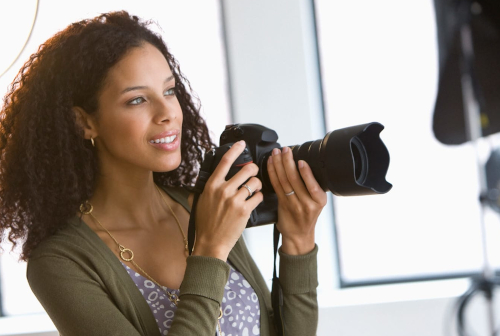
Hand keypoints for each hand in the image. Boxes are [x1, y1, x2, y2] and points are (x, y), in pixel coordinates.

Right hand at [193, 140, 263, 260]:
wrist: (210, 243)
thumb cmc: (205, 223)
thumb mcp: (198, 202)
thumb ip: (201, 189)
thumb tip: (200, 180)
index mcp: (211, 185)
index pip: (225, 161)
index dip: (235, 150)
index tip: (241, 143)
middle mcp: (223, 190)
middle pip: (246, 170)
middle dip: (253, 169)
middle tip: (253, 173)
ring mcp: (234, 200)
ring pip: (255, 183)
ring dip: (257, 184)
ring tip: (254, 189)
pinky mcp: (244, 210)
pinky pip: (259, 196)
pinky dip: (259, 197)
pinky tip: (255, 200)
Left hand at [267, 147, 326, 254]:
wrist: (299, 234)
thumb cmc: (307, 216)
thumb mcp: (317, 202)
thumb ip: (313, 186)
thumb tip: (303, 163)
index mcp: (319, 200)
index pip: (313, 185)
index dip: (306, 172)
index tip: (301, 160)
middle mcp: (307, 203)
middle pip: (295, 180)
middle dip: (288, 162)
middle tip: (284, 150)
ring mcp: (294, 205)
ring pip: (284, 182)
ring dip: (278, 165)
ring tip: (276, 153)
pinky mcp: (282, 204)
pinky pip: (276, 186)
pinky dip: (272, 173)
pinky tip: (270, 164)